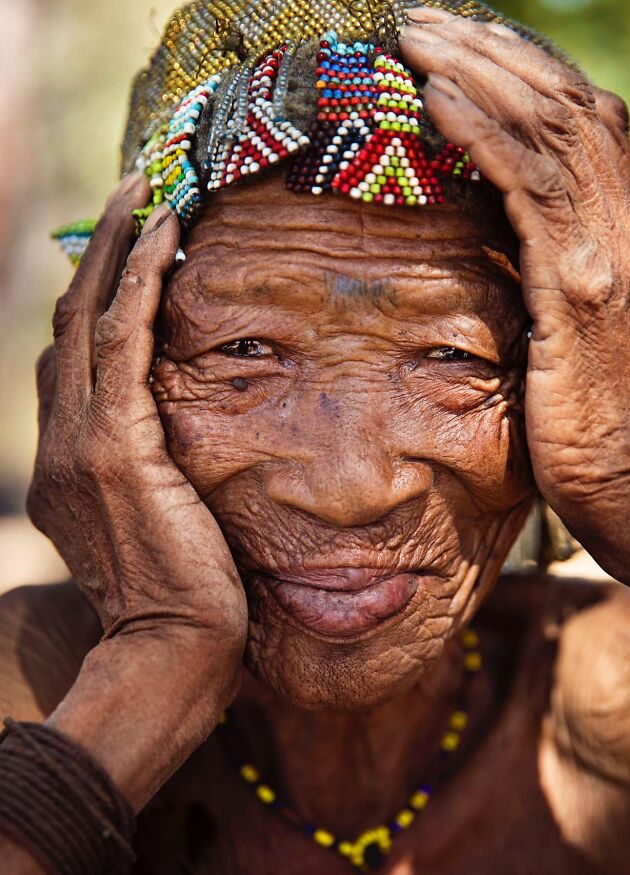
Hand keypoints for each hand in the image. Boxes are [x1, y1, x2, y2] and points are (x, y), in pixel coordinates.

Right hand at [26, 174, 246, 806]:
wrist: (172, 648)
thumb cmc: (180, 596)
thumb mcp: (153, 527)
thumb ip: (147, 477)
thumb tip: (173, 445)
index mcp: (68, 462)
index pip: (72, 359)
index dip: (94, 298)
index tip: (128, 253)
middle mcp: (61, 441)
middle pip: (68, 322)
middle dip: (99, 253)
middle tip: (134, 195)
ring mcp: (81, 441)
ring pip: (89, 316)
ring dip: (119, 246)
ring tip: (149, 191)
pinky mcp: (118, 443)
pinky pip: (125, 338)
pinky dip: (142, 279)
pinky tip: (168, 235)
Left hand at [400, 9, 629, 605]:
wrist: (612, 475)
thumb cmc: (573, 407)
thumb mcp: (558, 316)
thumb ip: (536, 256)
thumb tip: (481, 211)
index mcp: (616, 228)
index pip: (581, 117)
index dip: (521, 66)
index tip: (460, 36)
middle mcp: (621, 227)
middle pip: (565, 105)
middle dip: (492, 50)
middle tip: (424, 18)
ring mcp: (607, 252)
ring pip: (551, 131)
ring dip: (481, 73)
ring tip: (418, 38)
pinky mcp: (577, 287)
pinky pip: (531, 189)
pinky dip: (486, 135)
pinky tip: (439, 98)